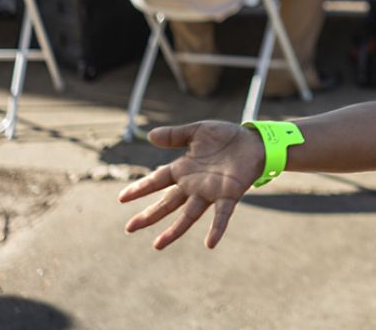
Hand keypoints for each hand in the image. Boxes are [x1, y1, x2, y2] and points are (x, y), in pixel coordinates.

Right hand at [119, 121, 264, 249]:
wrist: (254, 141)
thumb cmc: (225, 138)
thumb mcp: (197, 131)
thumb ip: (175, 135)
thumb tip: (150, 135)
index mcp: (184, 169)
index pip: (157, 180)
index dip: (140, 188)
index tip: (121, 198)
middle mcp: (194, 185)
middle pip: (167, 203)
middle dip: (149, 215)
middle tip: (129, 228)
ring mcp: (210, 192)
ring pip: (189, 215)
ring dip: (174, 231)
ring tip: (157, 245)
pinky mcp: (229, 194)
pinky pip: (222, 214)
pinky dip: (217, 228)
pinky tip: (210, 243)